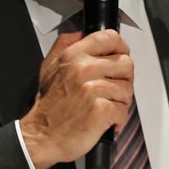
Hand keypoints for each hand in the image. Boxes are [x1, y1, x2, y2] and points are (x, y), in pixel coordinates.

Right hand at [20, 29, 132, 168]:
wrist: (41, 136)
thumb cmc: (49, 106)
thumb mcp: (49, 67)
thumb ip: (65, 45)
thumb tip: (82, 33)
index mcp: (74, 55)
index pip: (110, 38)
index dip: (121, 49)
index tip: (119, 59)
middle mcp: (84, 69)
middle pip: (126, 64)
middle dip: (123, 79)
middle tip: (112, 90)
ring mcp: (93, 89)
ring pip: (127, 89)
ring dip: (120, 102)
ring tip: (105, 107)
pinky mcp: (101, 110)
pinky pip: (124, 110)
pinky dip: (118, 119)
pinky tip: (105, 121)